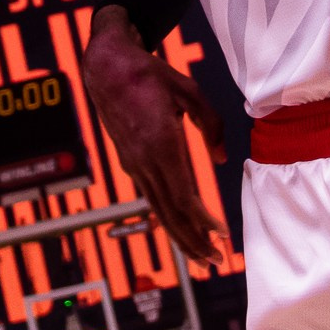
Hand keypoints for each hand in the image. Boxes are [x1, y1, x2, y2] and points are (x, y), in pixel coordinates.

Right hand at [80, 6, 228, 262]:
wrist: (107, 67)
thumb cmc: (150, 74)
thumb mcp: (189, 91)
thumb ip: (211, 125)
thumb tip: (221, 159)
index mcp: (161, 143)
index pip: (183, 195)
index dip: (203, 220)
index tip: (222, 234)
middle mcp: (144, 160)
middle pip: (169, 213)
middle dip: (193, 241)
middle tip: (215, 262)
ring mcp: (133, 163)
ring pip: (158, 209)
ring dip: (180, 235)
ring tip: (200, 256)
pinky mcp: (129, 161)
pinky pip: (150, 195)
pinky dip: (167, 216)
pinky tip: (180, 225)